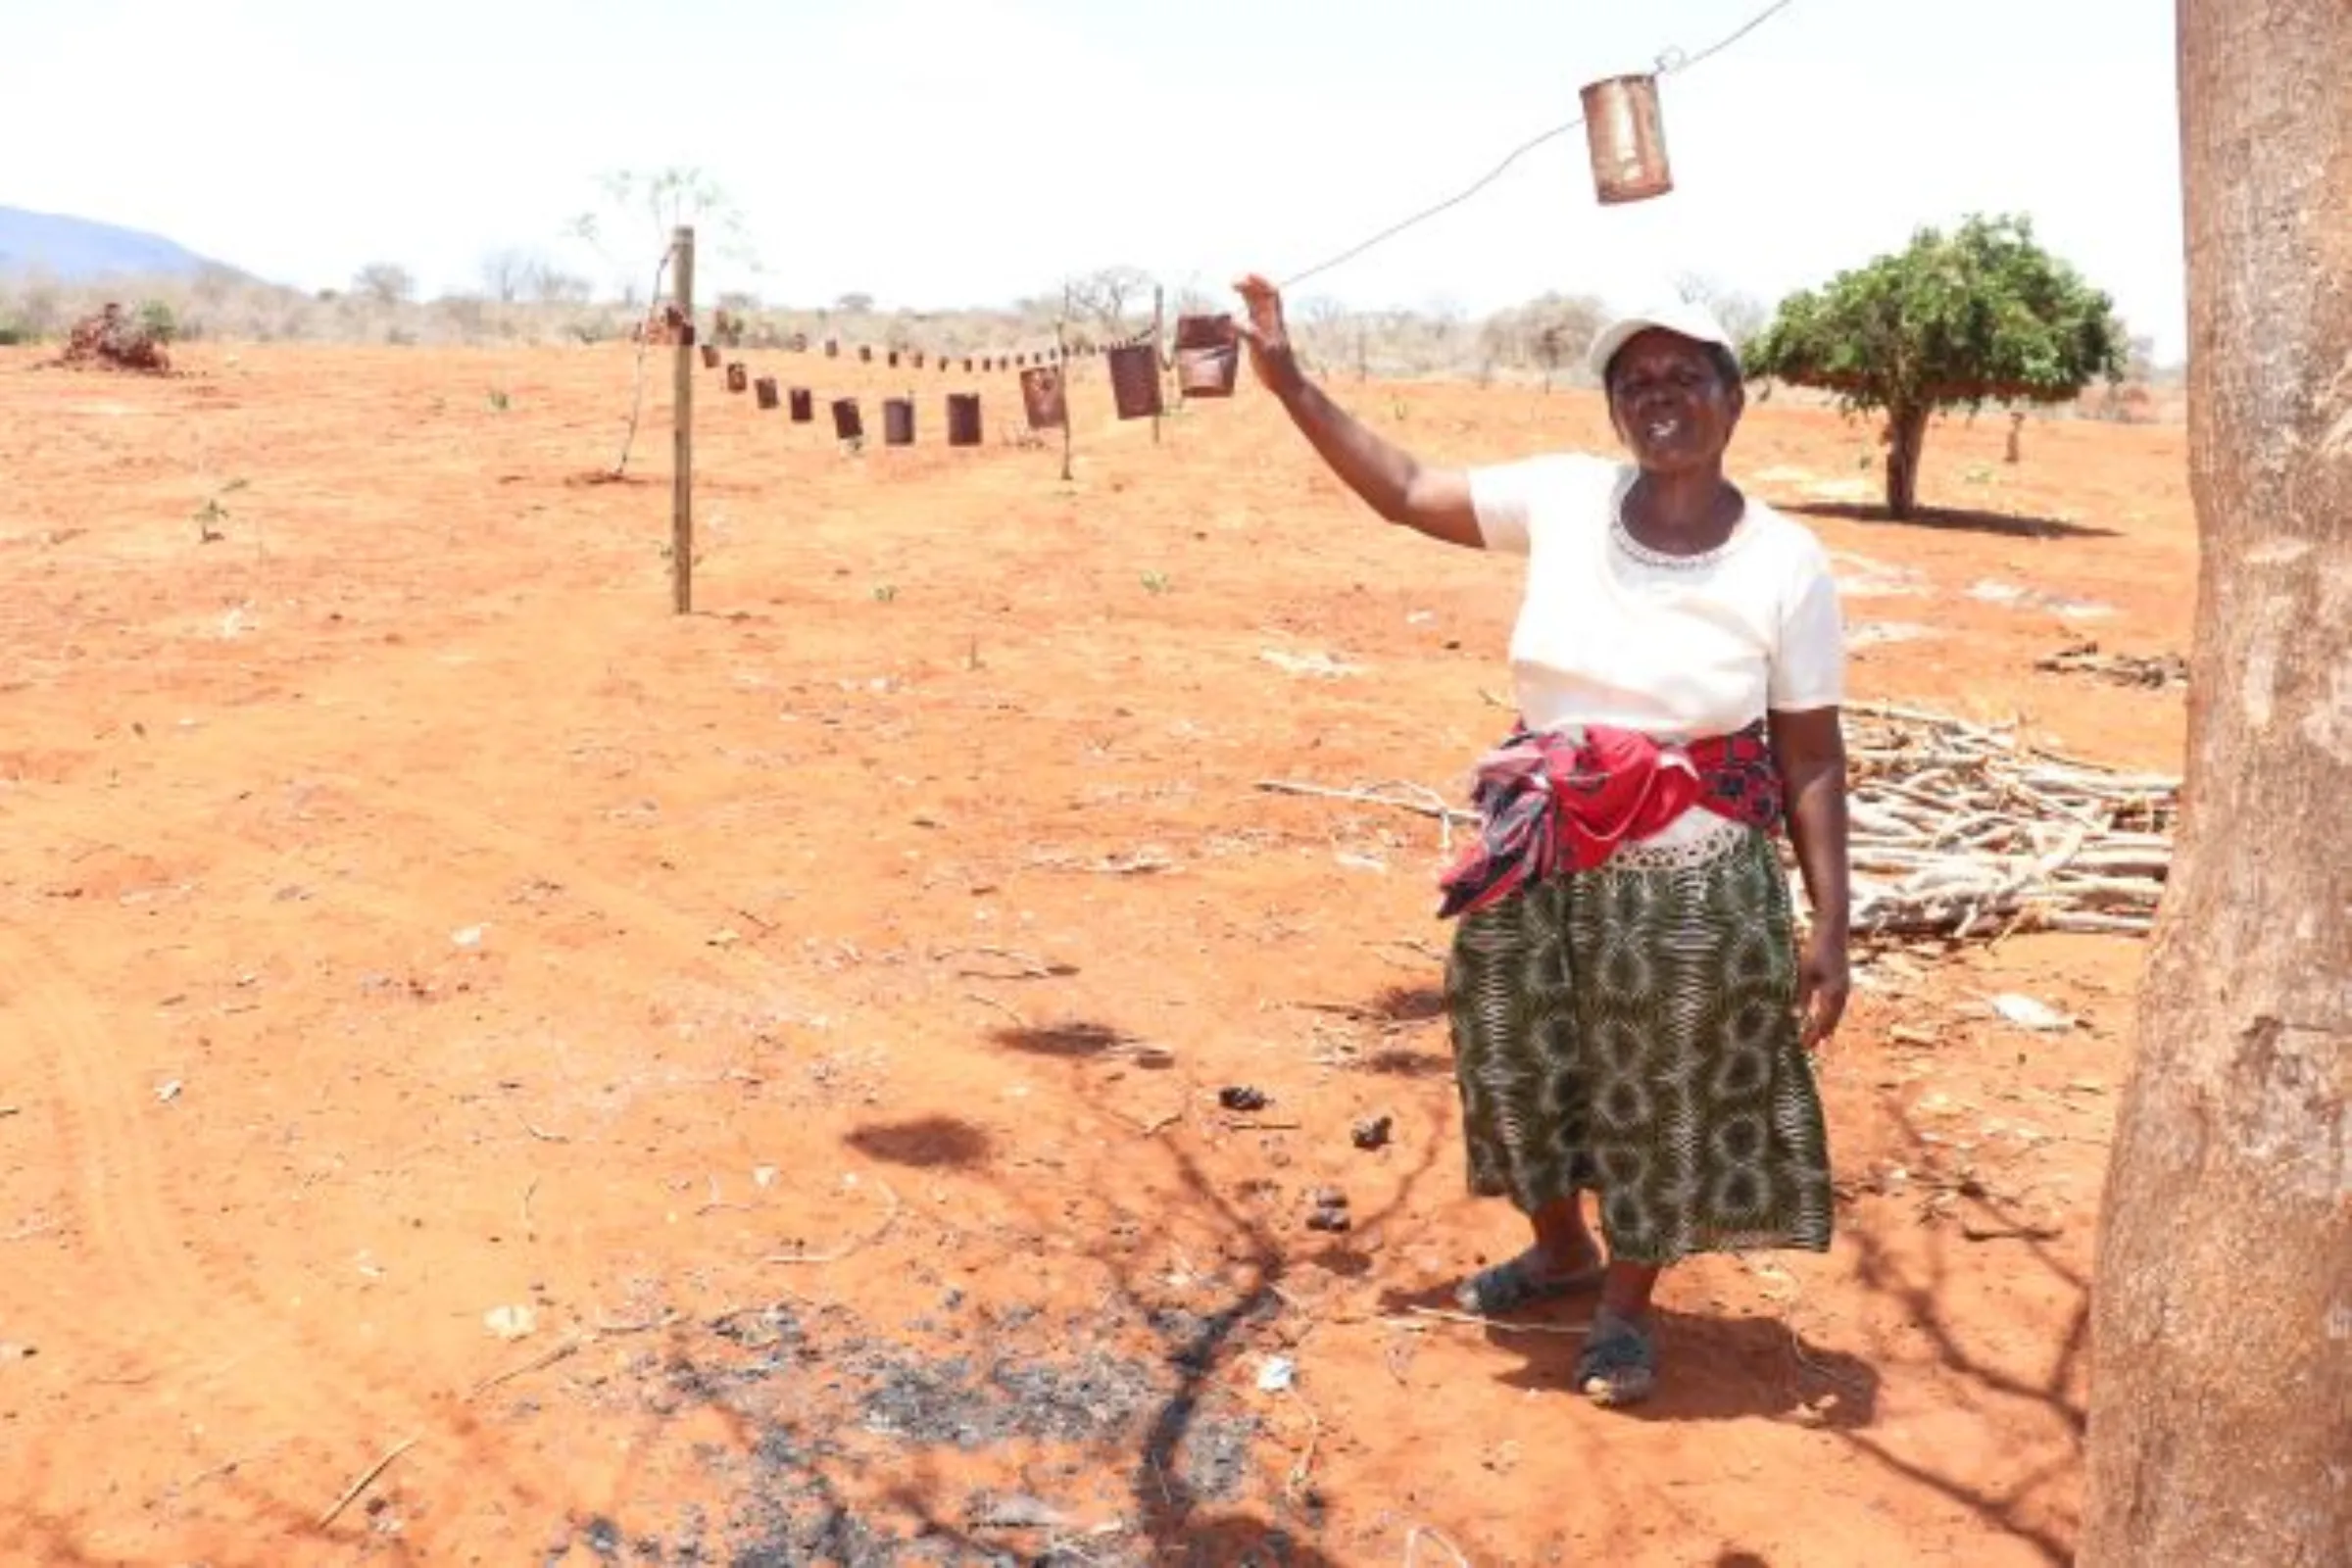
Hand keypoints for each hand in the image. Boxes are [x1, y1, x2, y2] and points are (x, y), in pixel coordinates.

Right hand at [1232, 272, 1304, 396]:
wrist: (1286, 383)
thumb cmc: (1277, 368)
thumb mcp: (1263, 350)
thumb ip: (1250, 335)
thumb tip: (1233, 321)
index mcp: (1273, 322)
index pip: (1270, 295)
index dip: (1261, 282)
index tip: (1247, 275)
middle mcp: (1270, 323)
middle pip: (1262, 298)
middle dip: (1250, 286)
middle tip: (1233, 283)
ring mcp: (1265, 331)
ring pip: (1257, 308)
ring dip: (1247, 296)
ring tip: (1234, 288)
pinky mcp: (1260, 341)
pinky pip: (1251, 321)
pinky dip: (1242, 314)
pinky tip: (1233, 316)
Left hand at [1795, 926, 1848, 1049]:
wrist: (1833, 932)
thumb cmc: (1816, 950)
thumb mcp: (1804, 972)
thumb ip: (1801, 994)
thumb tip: (1796, 1016)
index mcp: (1834, 993)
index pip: (1823, 1021)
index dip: (1813, 1035)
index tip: (1803, 1047)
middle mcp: (1842, 994)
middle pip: (1831, 1021)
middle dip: (1820, 1035)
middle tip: (1808, 1049)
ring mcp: (1843, 988)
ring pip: (1834, 1014)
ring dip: (1825, 1027)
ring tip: (1817, 1041)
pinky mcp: (1841, 983)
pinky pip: (1834, 1006)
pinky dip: (1827, 1016)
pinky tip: (1820, 1019)